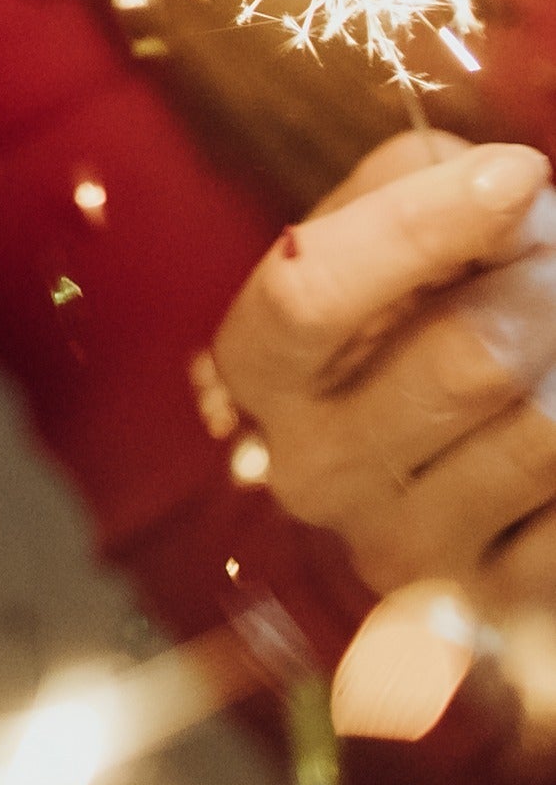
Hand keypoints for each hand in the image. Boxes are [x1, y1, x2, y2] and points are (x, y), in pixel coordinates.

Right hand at [211, 132, 555, 608]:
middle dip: (545, 288)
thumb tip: (508, 186)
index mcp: (257, 368)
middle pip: (465, 361)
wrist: (451, 472)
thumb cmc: (411, 320)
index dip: (422, 226)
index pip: (313, 290)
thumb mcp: (381, 233)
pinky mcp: (489, 609)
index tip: (518, 174)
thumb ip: (415, 186)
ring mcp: (398, 548)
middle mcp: (307, 469)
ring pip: (544, 433)